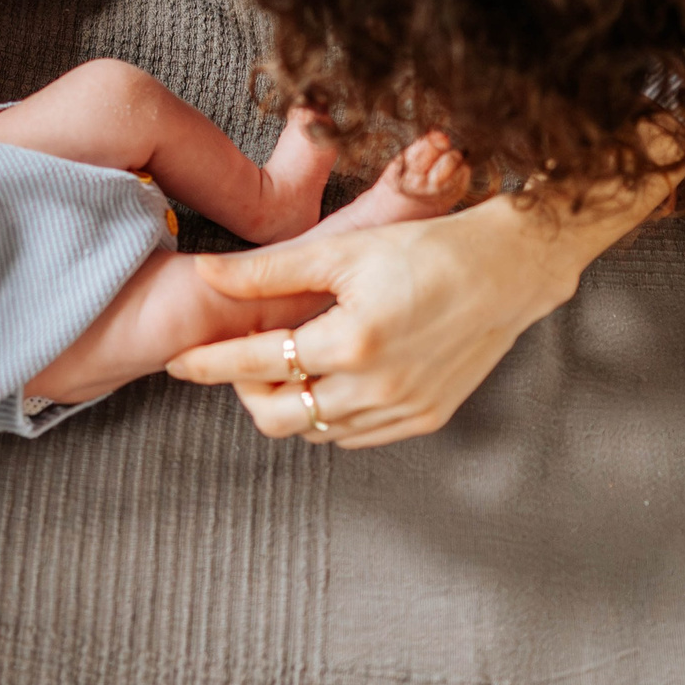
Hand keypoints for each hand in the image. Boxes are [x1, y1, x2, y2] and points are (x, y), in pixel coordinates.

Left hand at [163, 194, 612, 446]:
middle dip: (244, 391)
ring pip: (314, 430)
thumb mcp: (342, 250)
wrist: (509, 271)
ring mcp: (404, 410)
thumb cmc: (426, 249)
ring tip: (282, 361)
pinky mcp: (426, 419)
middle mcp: (377, 388)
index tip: (175, 360)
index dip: (208, 362)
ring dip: (287, 402)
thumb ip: (268, 270)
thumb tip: (205, 272)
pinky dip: (328, 414)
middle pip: (277, 417)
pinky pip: (354, 435)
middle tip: (238, 357)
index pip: (256, 363)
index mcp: (351, 342)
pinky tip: (325, 377)